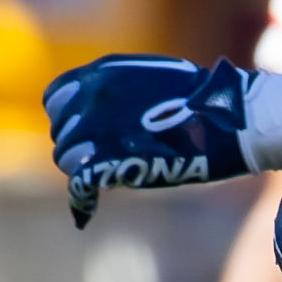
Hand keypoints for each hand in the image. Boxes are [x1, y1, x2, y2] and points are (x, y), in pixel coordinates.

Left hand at [45, 55, 250, 220]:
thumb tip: (108, 112)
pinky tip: (89, 207)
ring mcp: (96, 129)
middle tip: (100, 158)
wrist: (225, 118)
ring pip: (66, 157)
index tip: (84, 130)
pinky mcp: (107, 160)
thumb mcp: (152, 77)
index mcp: (101, 73)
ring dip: (82, 169)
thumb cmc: (203, 99)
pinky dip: (82, 197)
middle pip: (61, 130)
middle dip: (77, 145)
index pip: (56, 98)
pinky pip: (77, 182)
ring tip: (107, 176)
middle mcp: (90, 98)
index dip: (68, 117)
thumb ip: (120, 91)